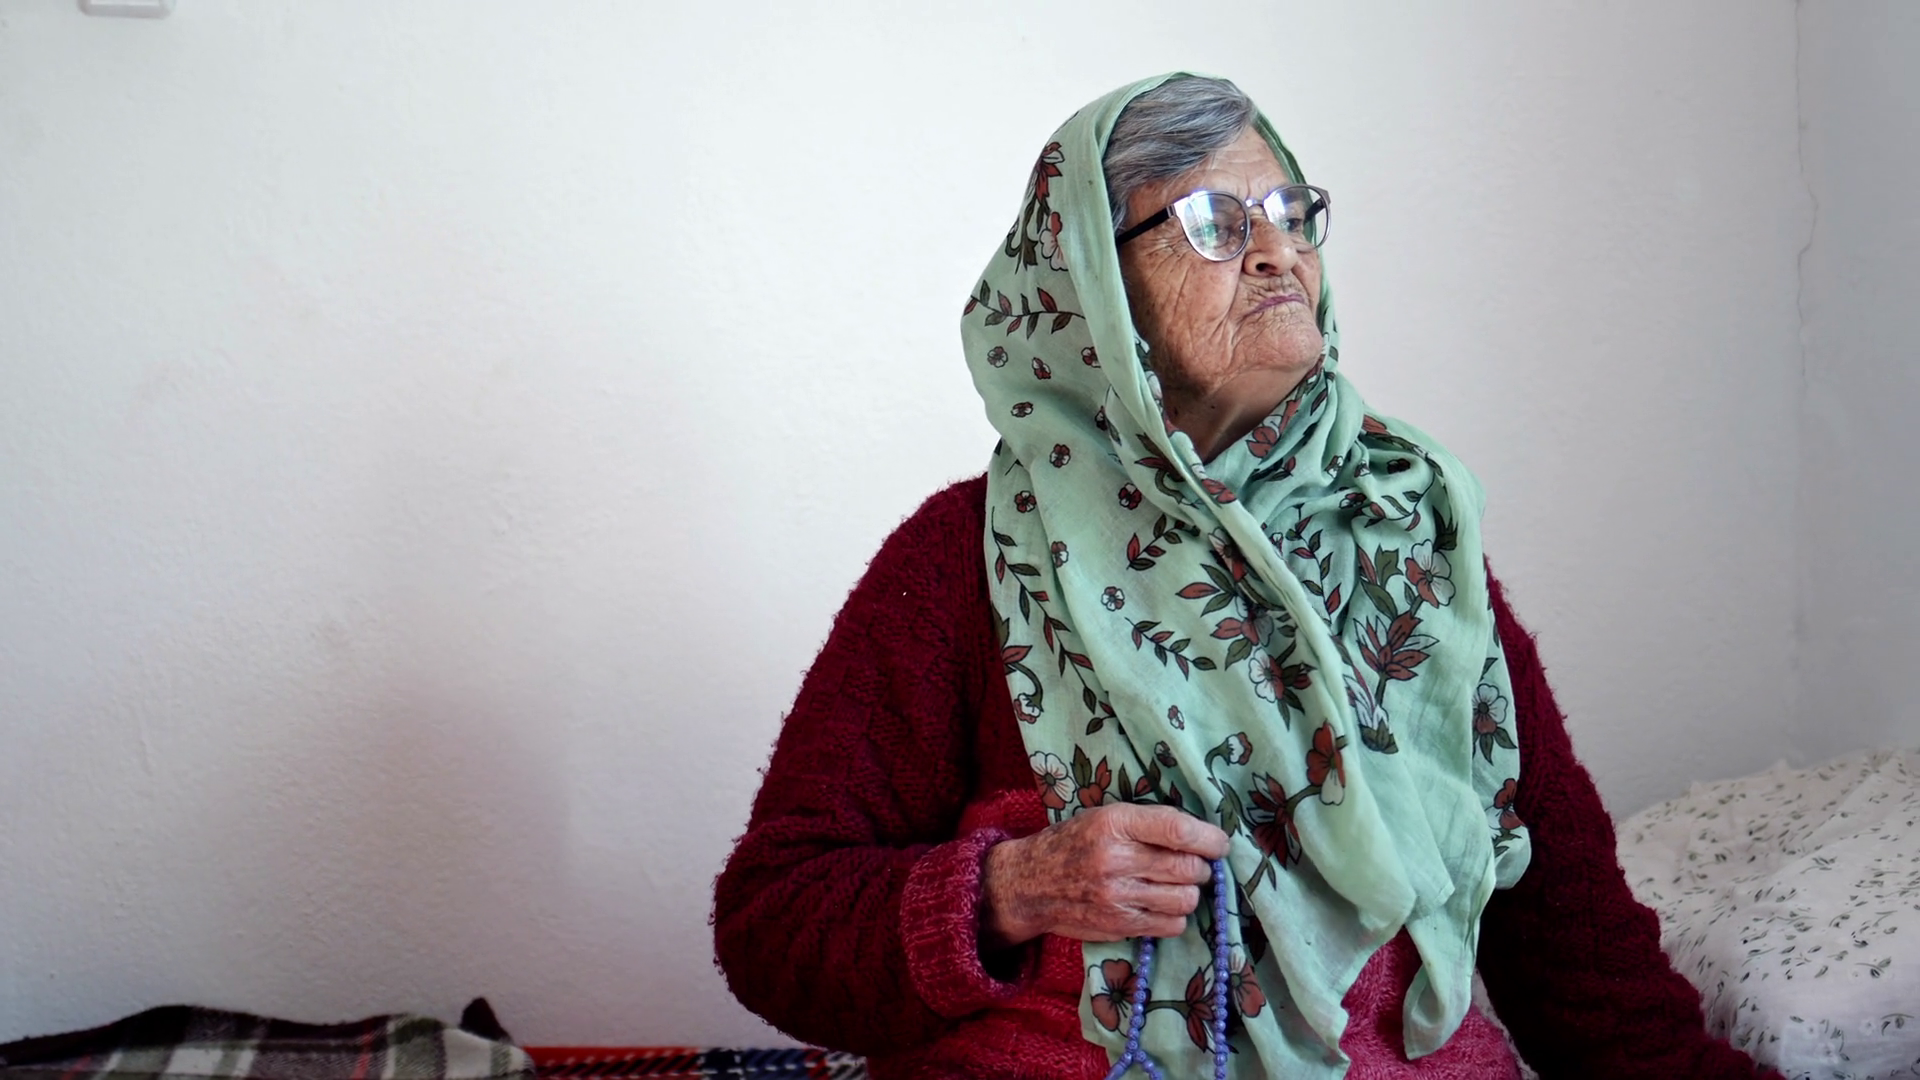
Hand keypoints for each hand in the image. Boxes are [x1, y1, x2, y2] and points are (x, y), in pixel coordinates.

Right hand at [980, 802, 1229, 947]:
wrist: (1029, 884)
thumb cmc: (1073, 843)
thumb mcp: (1104, 817)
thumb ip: (1148, 823)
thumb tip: (1202, 835)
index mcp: (1114, 823)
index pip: (1177, 830)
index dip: (1209, 838)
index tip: (1220, 843)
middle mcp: (1116, 860)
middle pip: (1188, 868)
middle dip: (1202, 867)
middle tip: (1196, 864)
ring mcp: (1118, 897)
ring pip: (1185, 899)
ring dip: (1190, 891)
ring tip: (1176, 884)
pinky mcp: (1119, 925)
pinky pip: (1171, 925)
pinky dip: (1176, 915)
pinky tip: (1161, 904)